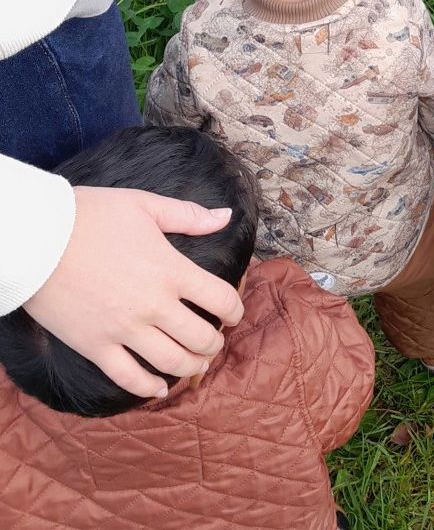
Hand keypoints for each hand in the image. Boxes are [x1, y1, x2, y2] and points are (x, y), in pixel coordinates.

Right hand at [22, 187, 244, 399]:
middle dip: (215, 342)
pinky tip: (160, 389)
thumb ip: (189, 215)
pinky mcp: (94, 346)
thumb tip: (226, 215)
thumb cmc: (92, 216)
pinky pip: (127, 377)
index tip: (235, 313)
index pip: (220, 299)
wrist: (36, 239)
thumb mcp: (145, 205)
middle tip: (215, 340)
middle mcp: (153, 305)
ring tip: (198, 364)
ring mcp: (123, 330)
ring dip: (191, 366)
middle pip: (200, 337)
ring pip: (170, 362)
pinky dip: (148, 389)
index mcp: (172, 270)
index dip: (235, 309)